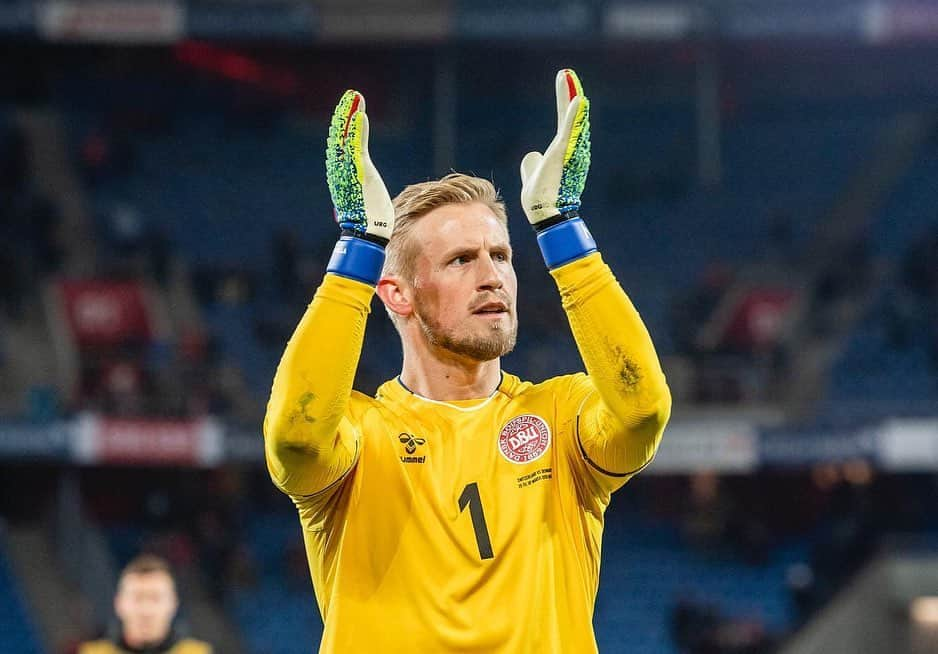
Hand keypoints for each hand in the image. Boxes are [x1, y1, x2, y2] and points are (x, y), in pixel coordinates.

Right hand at [326, 90, 393, 242]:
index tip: (350, 109)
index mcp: (342, 172)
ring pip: (345, 137)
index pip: (340, 144)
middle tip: (352, 96)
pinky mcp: (358, 170)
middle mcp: (341, 168)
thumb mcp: (362, 195)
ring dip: (350, 115)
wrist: (368, 231)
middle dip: (345, 114)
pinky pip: (355, 145)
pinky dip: (356, 129)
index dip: (344, 125)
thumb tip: (352, 192)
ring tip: (355, 98)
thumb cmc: (368, 217)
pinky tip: (360, 114)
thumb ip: (357, 185)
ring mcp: (347, 168)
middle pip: (340, 136)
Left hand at [520, 69, 590, 225]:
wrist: (542, 212)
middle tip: (566, 74)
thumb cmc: (540, 198)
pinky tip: (578, 99)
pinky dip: (575, 115)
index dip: (566, 104)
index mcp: (562, 151)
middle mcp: (570, 149)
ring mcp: (568, 151)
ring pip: (573, 121)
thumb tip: (531, 155)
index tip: (564, 83)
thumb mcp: (533, 174)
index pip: (565, 123)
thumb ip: (532, 163)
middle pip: (571, 117)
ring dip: (571, 99)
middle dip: (569, 94)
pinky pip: (569, 132)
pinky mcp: (563, 154)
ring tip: (568, 79)